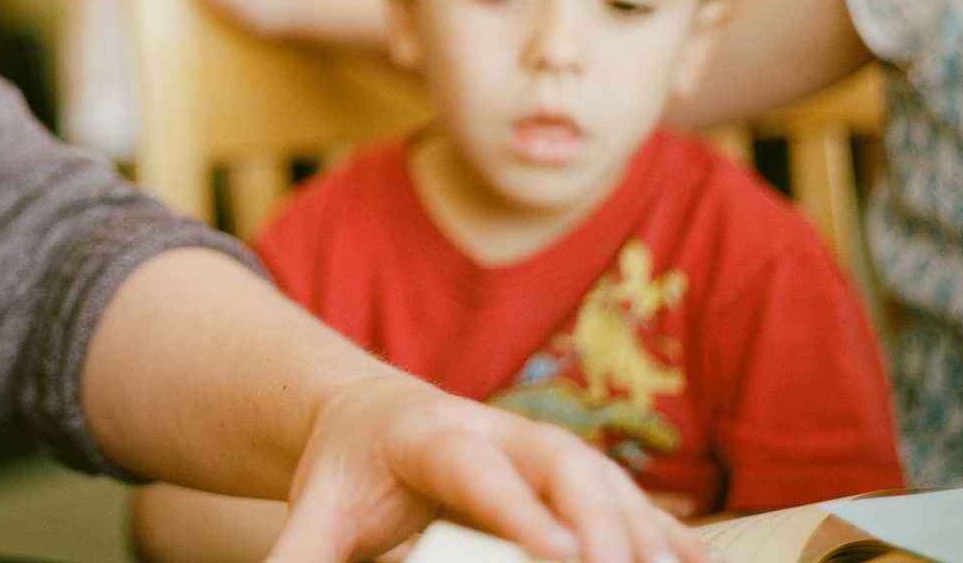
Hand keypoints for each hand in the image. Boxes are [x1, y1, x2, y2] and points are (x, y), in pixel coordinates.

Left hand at [272, 376, 708, 562]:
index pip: (478, 471)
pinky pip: (627, 496)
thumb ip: (298, 558)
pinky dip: (664, 532)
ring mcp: (540, 446)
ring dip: (643, 531)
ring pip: (604, 479)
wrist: (370, 414)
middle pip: (560, 467)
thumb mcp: (313, 512)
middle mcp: (497, 431)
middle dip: (600, 524)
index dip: (522, 513)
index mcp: (428, 434)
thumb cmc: (345, 471)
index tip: (564, 557)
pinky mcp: (568, 470)